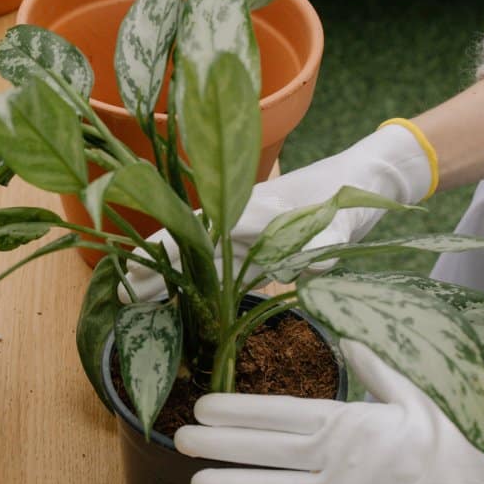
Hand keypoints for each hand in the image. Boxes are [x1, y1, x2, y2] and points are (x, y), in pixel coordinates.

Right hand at [123, 123, 433, 301]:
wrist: (365, 181)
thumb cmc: (350, 196)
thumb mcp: (340, 219)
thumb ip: (322, 241)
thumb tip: (309, 264)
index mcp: (248, 208)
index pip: (194, 231)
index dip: (162, 252)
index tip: (134, 269)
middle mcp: (238, 219)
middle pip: (185, 246)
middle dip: (151, 268)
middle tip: (118, 294)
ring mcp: (244, 233)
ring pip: (196, 259)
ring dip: (167, 278)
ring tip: (134, 301)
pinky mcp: (256, 247)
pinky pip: (217, 268)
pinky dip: (194, 284)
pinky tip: (177, 303)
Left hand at [174, 340, 483, 483]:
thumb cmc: (457, 435)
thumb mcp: (418, 391)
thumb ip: (377, 365)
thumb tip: (349, 333)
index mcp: (353, 419)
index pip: (282, 412)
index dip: (239, 409)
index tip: (203, 405)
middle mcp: (344, 457)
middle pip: (270, 449)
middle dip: (222, 443)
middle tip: (179, 438)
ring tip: (195, 482)